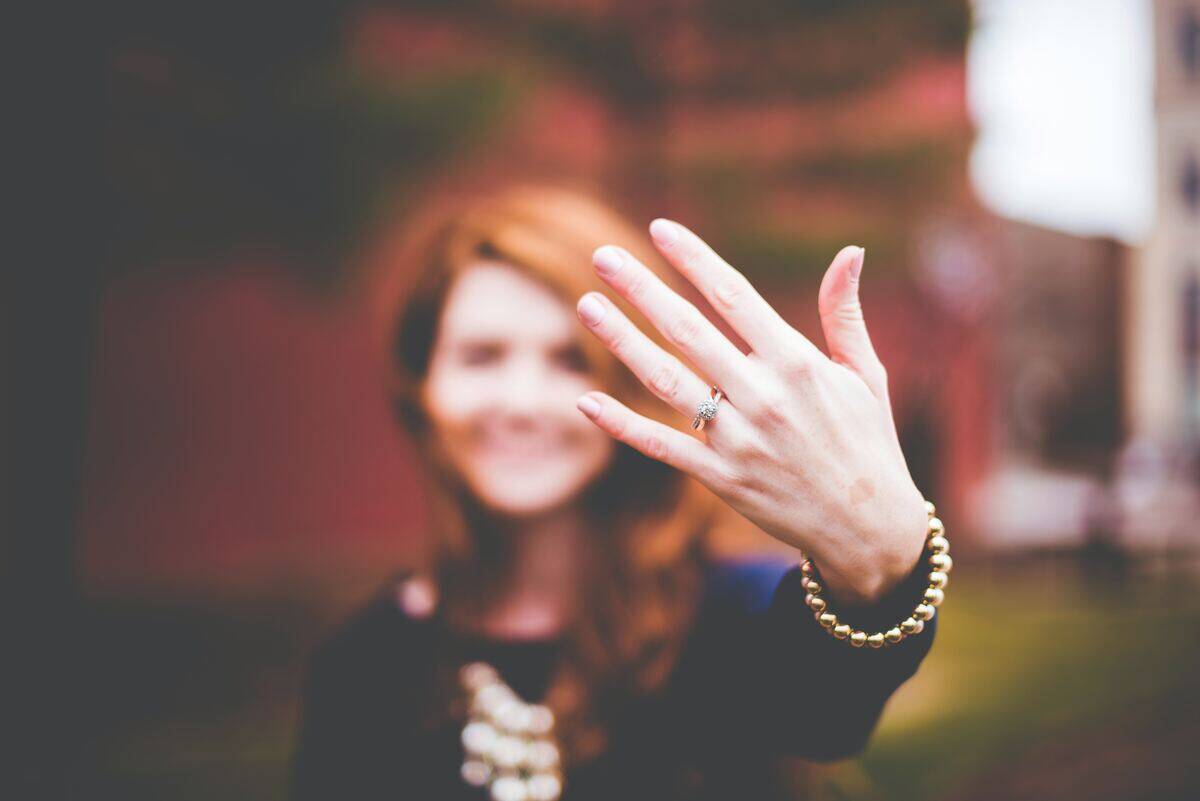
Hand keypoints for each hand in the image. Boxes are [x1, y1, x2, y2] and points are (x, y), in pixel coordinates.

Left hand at [574, 219, 927, 606]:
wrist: (869, 530)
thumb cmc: (868, 443)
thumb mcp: (866, 375)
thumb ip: (844, 314)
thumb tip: (849, 251)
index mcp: (798, 363)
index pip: (734, 296)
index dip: (694, 259)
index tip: (660, 229)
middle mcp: (764, 397)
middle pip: (689, 331)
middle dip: (642, 290)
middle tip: (604, 258)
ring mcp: (739, 440)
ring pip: (666, 382)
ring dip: (622, 342)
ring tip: (588, 307)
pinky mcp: (721, 479)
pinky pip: (662, 446)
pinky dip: (622, 425)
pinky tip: (586, 401)